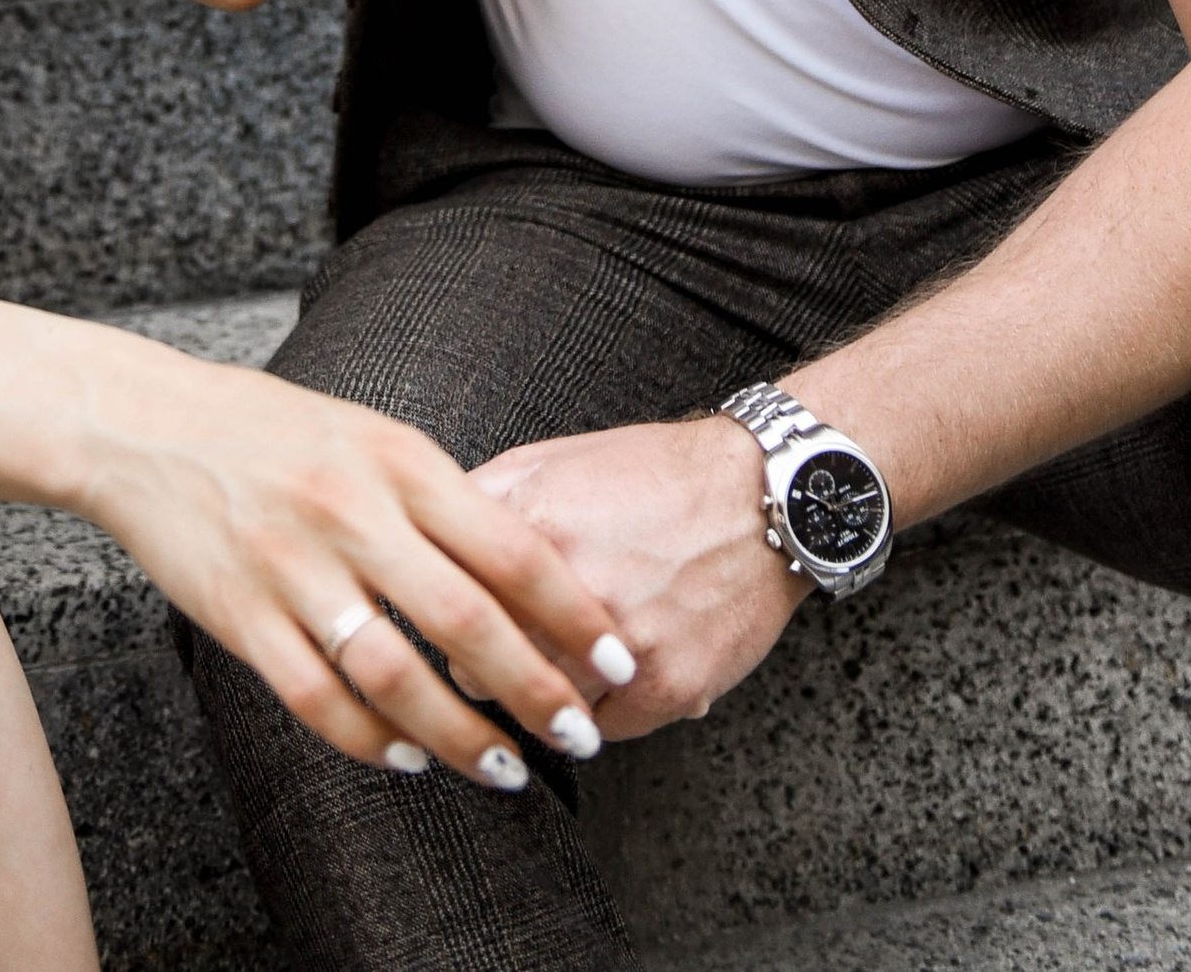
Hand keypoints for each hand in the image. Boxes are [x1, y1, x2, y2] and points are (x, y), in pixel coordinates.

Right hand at [80, 338, 631, 788]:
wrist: (149, 423)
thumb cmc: (272, 429)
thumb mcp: (371, 436)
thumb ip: (438, 498)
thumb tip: (521, 567)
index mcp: (399, 461)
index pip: (512, 548)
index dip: (574, 614)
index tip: (618, 659)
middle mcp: (354, 511)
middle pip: (466, 622)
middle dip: (535, 691)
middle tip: (579, 737)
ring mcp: (294, 567)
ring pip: (396, 675)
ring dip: (459, 736)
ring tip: (503, 769)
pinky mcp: (241, 616)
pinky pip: (318, 698)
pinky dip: (371, 740)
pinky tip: (407, 757)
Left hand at [468, 415, 799, 738]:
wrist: (762, 496)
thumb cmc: (655, 474)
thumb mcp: (554, 458)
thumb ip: (483, 495)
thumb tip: (427, 534)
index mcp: (534, 526)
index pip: (447, 605)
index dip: (442, 618)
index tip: (442, 627)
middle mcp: (573, 590)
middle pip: (480, 670)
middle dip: (482, 666)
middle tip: (499, 653)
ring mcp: (621, 647)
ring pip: (540, 711)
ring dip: (541, 697)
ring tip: (556, 666)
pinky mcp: (666, 689)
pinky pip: (602, 732)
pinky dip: (600, 713)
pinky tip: (609, 677)